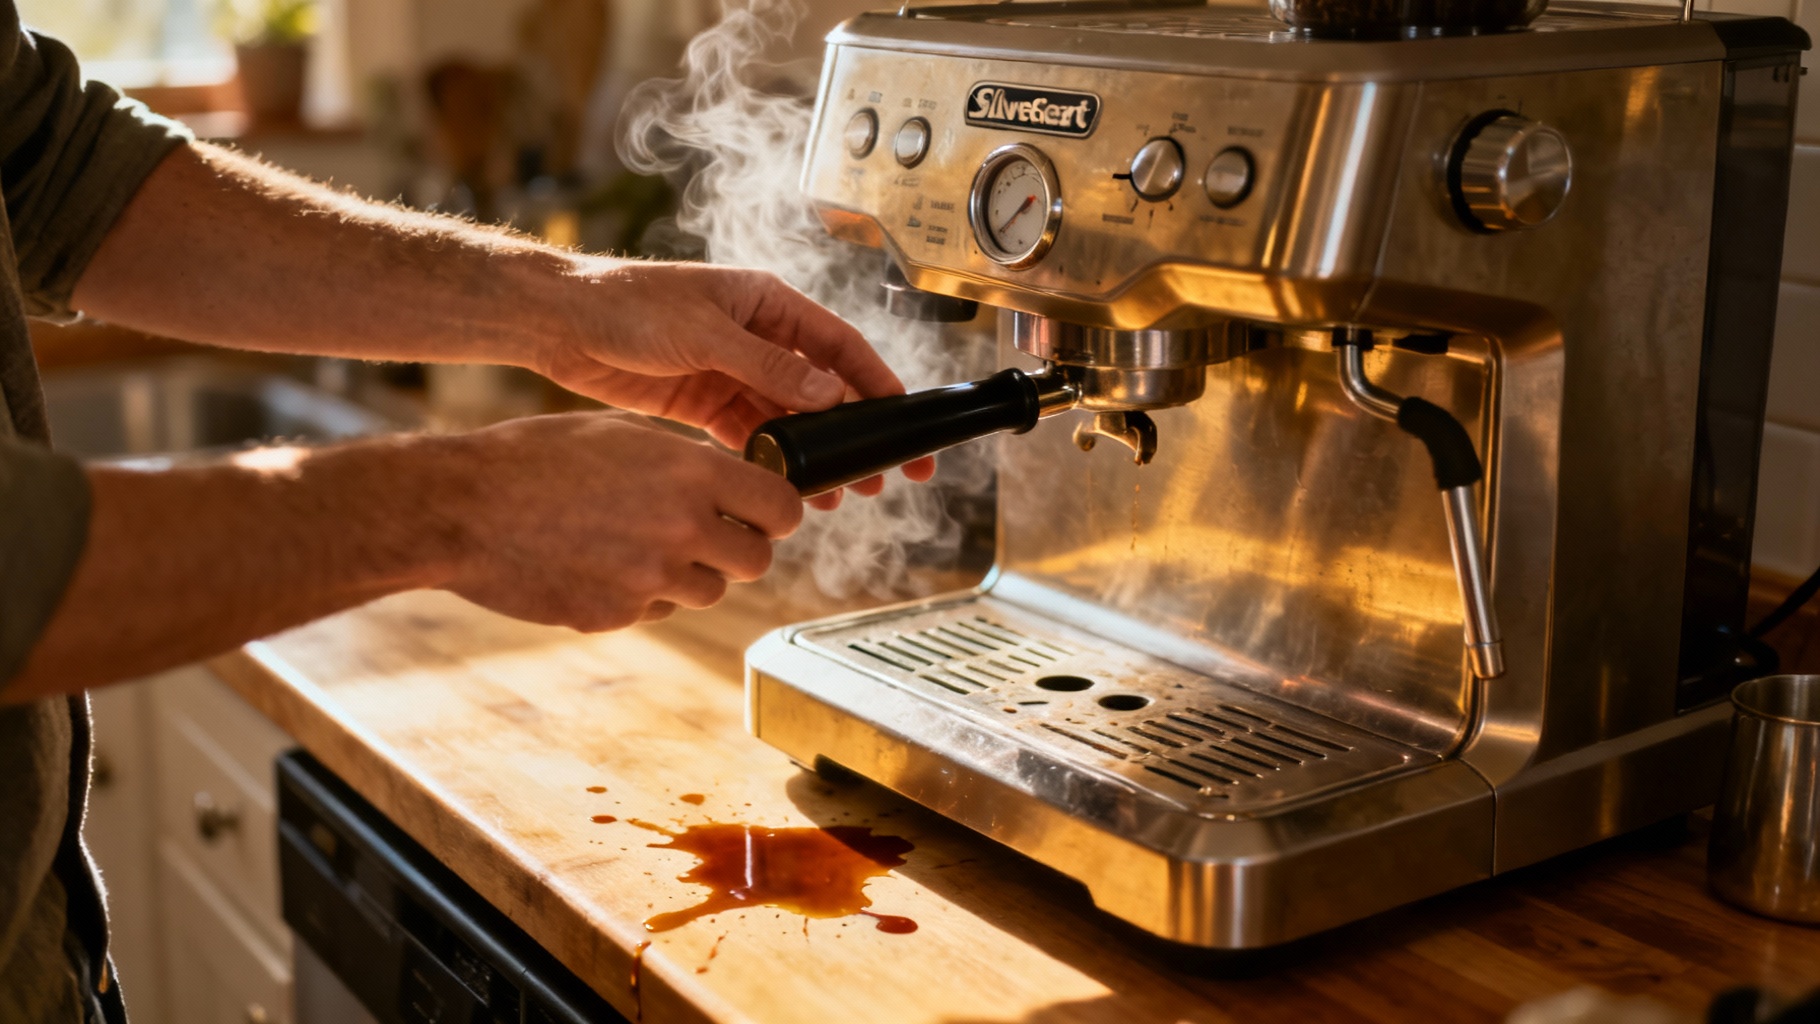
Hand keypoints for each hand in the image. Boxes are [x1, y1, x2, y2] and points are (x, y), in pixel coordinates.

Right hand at [437, 413, 802, 628]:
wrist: (461, 510)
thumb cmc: (533, 458)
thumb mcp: (620, 431)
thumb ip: (686, 458)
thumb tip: (734, 477)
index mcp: (689, 474)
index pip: (782, 508)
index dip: (776, 511)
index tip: (763, 510)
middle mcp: (680, 530)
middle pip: (757, 560)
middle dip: (740, 547)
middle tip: (708, 530)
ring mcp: (649, 580)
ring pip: (711, 590)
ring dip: (692, 572)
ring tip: (641, 540)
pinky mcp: (617, 615)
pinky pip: (660, 609)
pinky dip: (646, 592)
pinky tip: (604, 561)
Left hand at [531, 259, 935, 507]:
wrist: (559, 324)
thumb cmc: (627, 304)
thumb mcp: (705, 333)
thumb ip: (767, 366)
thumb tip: (830, 393)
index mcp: (766, 303)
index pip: (839, 346)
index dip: (876, 382)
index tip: (905, 419)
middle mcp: (756, 337)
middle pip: (821, 389)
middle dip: (854, 432)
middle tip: (883, 474)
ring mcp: (731, 372)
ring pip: (789, 420)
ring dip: (815, 455)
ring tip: (840, 493)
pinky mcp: (704, 403)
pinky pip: (751, 436)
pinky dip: (772, 461)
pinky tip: (791, 487)